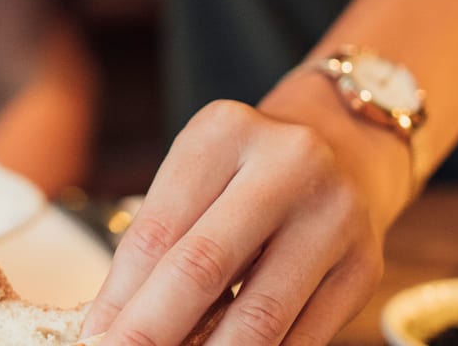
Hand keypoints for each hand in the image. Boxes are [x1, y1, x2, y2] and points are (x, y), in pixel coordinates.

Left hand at [81, 100, 384, 345]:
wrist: (346, 150)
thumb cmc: (247, 173)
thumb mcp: (197, 180)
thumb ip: (158, 245)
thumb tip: (111, 326)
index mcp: (226, 133)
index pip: (156, 232)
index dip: (118, 299)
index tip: (93, 340)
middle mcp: (289, 165)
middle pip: (203, 269)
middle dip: (151, 332)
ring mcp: (335, 217)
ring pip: (259, 318)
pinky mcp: (364, 268)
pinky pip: (301, 338)